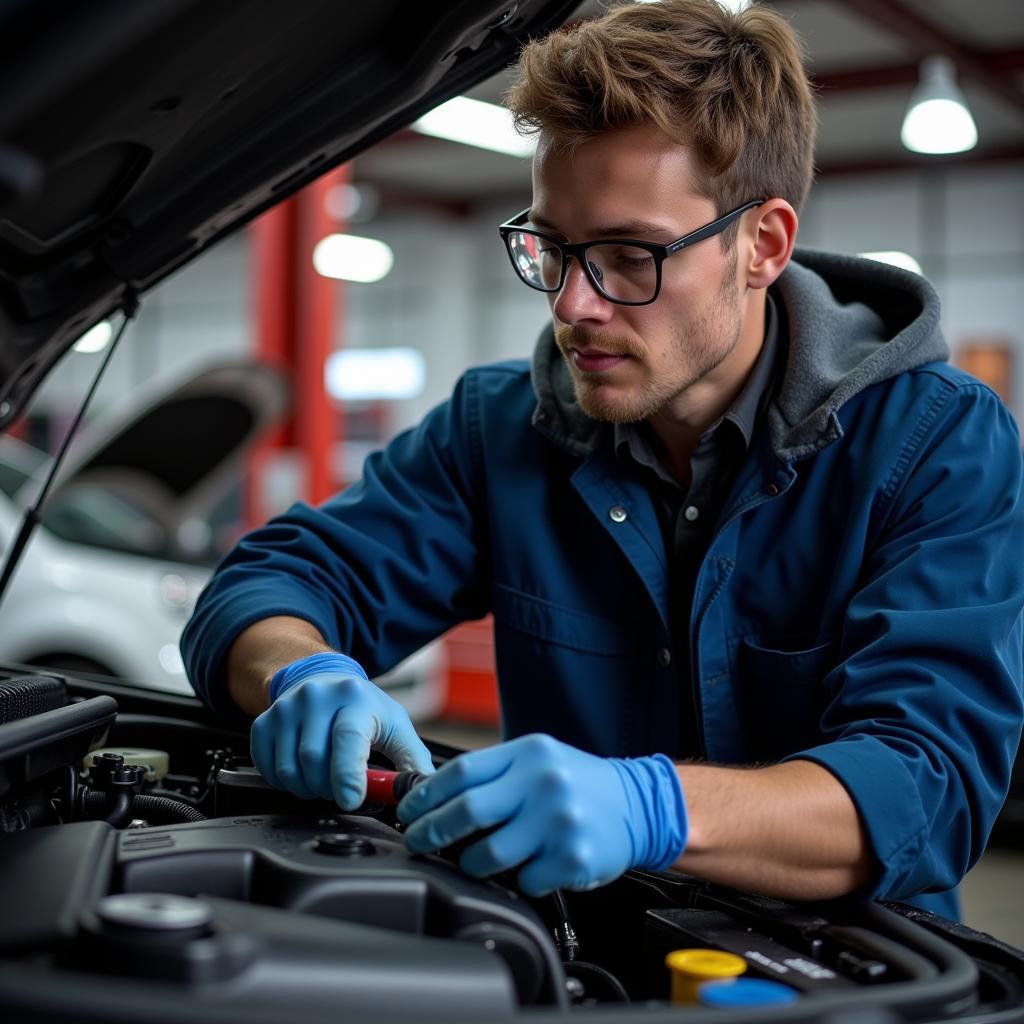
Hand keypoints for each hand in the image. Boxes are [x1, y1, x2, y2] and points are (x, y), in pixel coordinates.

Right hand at [250, 652, 433, 809]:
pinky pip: (267, 768)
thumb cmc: (363, 709)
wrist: (322, 680)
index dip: (348, 775)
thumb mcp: (395, 726)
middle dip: (329, 788)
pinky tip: (301, 773)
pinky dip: (284, 783)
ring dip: (307, 789)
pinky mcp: (264, 721)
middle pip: (314, 760)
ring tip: (323, 780)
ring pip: (289, 769)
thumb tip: (423, 793)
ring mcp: (287, 708)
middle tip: (341, 788)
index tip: (352, 800)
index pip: (348, 738)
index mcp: (355, 698)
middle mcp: (317, 697)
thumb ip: (412, 760)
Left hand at [396, 733, 686, 895]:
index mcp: (529, 753)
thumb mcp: (539, 760)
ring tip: (470, 859)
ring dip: (468, 862)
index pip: (462, 772)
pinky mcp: (571, 857)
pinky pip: (523, 880)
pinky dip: (516, 879)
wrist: (639, 804)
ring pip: (487, 854)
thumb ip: (495, 774)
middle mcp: (543, 782)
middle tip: (417, 841)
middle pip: (467, 812)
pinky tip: (525, 868)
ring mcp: (558, 821)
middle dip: (431, 831)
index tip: (408, 810)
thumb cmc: (579, 783)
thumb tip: (437, 796)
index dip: (426, 794)